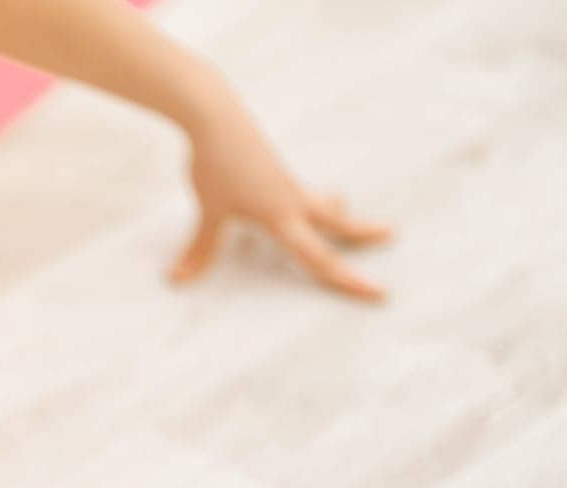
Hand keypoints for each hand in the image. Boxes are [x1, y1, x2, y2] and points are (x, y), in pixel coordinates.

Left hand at [170, 84, 391, 299]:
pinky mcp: (274, 169)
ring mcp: (284, 183)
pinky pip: (297, 191)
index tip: (379, 292)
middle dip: (362, 232)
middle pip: (335, 223)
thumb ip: (199, 249)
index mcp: (281, 217)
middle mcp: (291, 201)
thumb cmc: (215, 164)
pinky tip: (293, 194)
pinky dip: (308, 197)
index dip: (348, 280)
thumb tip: (175, 279)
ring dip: (336, 210)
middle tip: (391, 232)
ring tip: (344, 206)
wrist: (216, 117)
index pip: (319, 258)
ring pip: (319, 202)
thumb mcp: (209, 212)